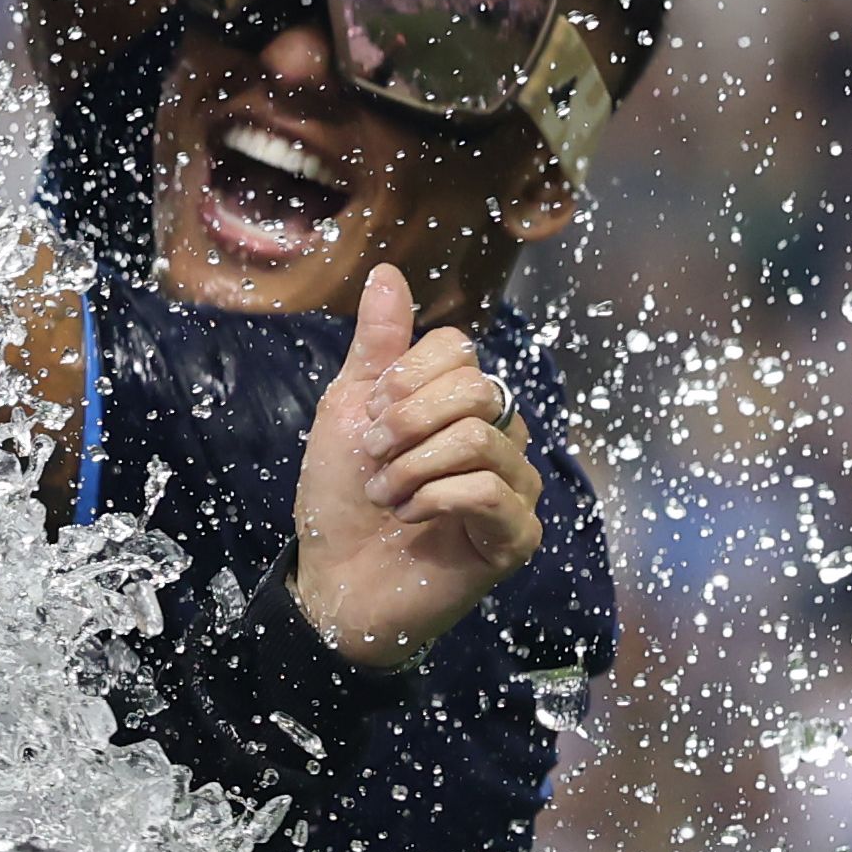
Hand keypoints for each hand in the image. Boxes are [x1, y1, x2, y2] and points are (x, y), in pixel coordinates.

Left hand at [291, 264, 541, 670]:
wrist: (334, 580)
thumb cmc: (342, 499)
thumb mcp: (349, 412)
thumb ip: (376, 347)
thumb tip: (388, 271)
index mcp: (463, 403)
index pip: (460, 349)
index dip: (405, 377)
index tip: (370, 416)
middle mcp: (501, 438)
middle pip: (478, 389)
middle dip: (407, 423)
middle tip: (375, 458)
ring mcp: (516, 487)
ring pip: (482, 438)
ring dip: (413, 467)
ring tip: (387, 494)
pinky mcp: (517, 535)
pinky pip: (491, 490)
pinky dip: (434, 499)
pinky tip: (410, 518)